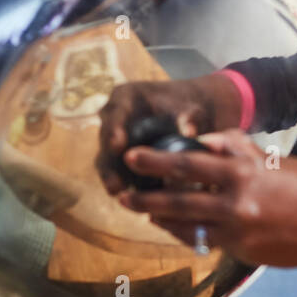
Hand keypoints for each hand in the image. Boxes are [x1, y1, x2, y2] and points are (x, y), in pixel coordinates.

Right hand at [96, 73, 241, 193]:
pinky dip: (124, 183)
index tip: (117, 146)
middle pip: (105, 140)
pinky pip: (117, 171)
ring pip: (107, 159)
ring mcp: (114, 138)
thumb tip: (190, 135)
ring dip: (111, 177)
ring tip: (117, 192)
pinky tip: (133, 199)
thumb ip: (189, 119)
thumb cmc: (187, 106)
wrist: (188, 113)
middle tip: (115, 182)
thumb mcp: (191, 109)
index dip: (114, 130)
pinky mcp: (120, 157)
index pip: (115, 112)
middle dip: (109, 162)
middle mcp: (114, 117)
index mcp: (126, 97)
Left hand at [116, 128, 296, 267]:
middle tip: (123, 194)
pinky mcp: (246, 252)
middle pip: (178, 199)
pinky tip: (182, 231)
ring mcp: (241, 231)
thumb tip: (207, 142)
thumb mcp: (277, 160)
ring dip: (164, 221)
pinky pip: (209, 243)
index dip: (156, 160)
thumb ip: (240, 152)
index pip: (189, 163)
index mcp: (246, 172)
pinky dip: (192, 235)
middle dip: (147, 197)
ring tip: (146, 215)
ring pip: (189, 227)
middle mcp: (238, 202)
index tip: (133, 156)